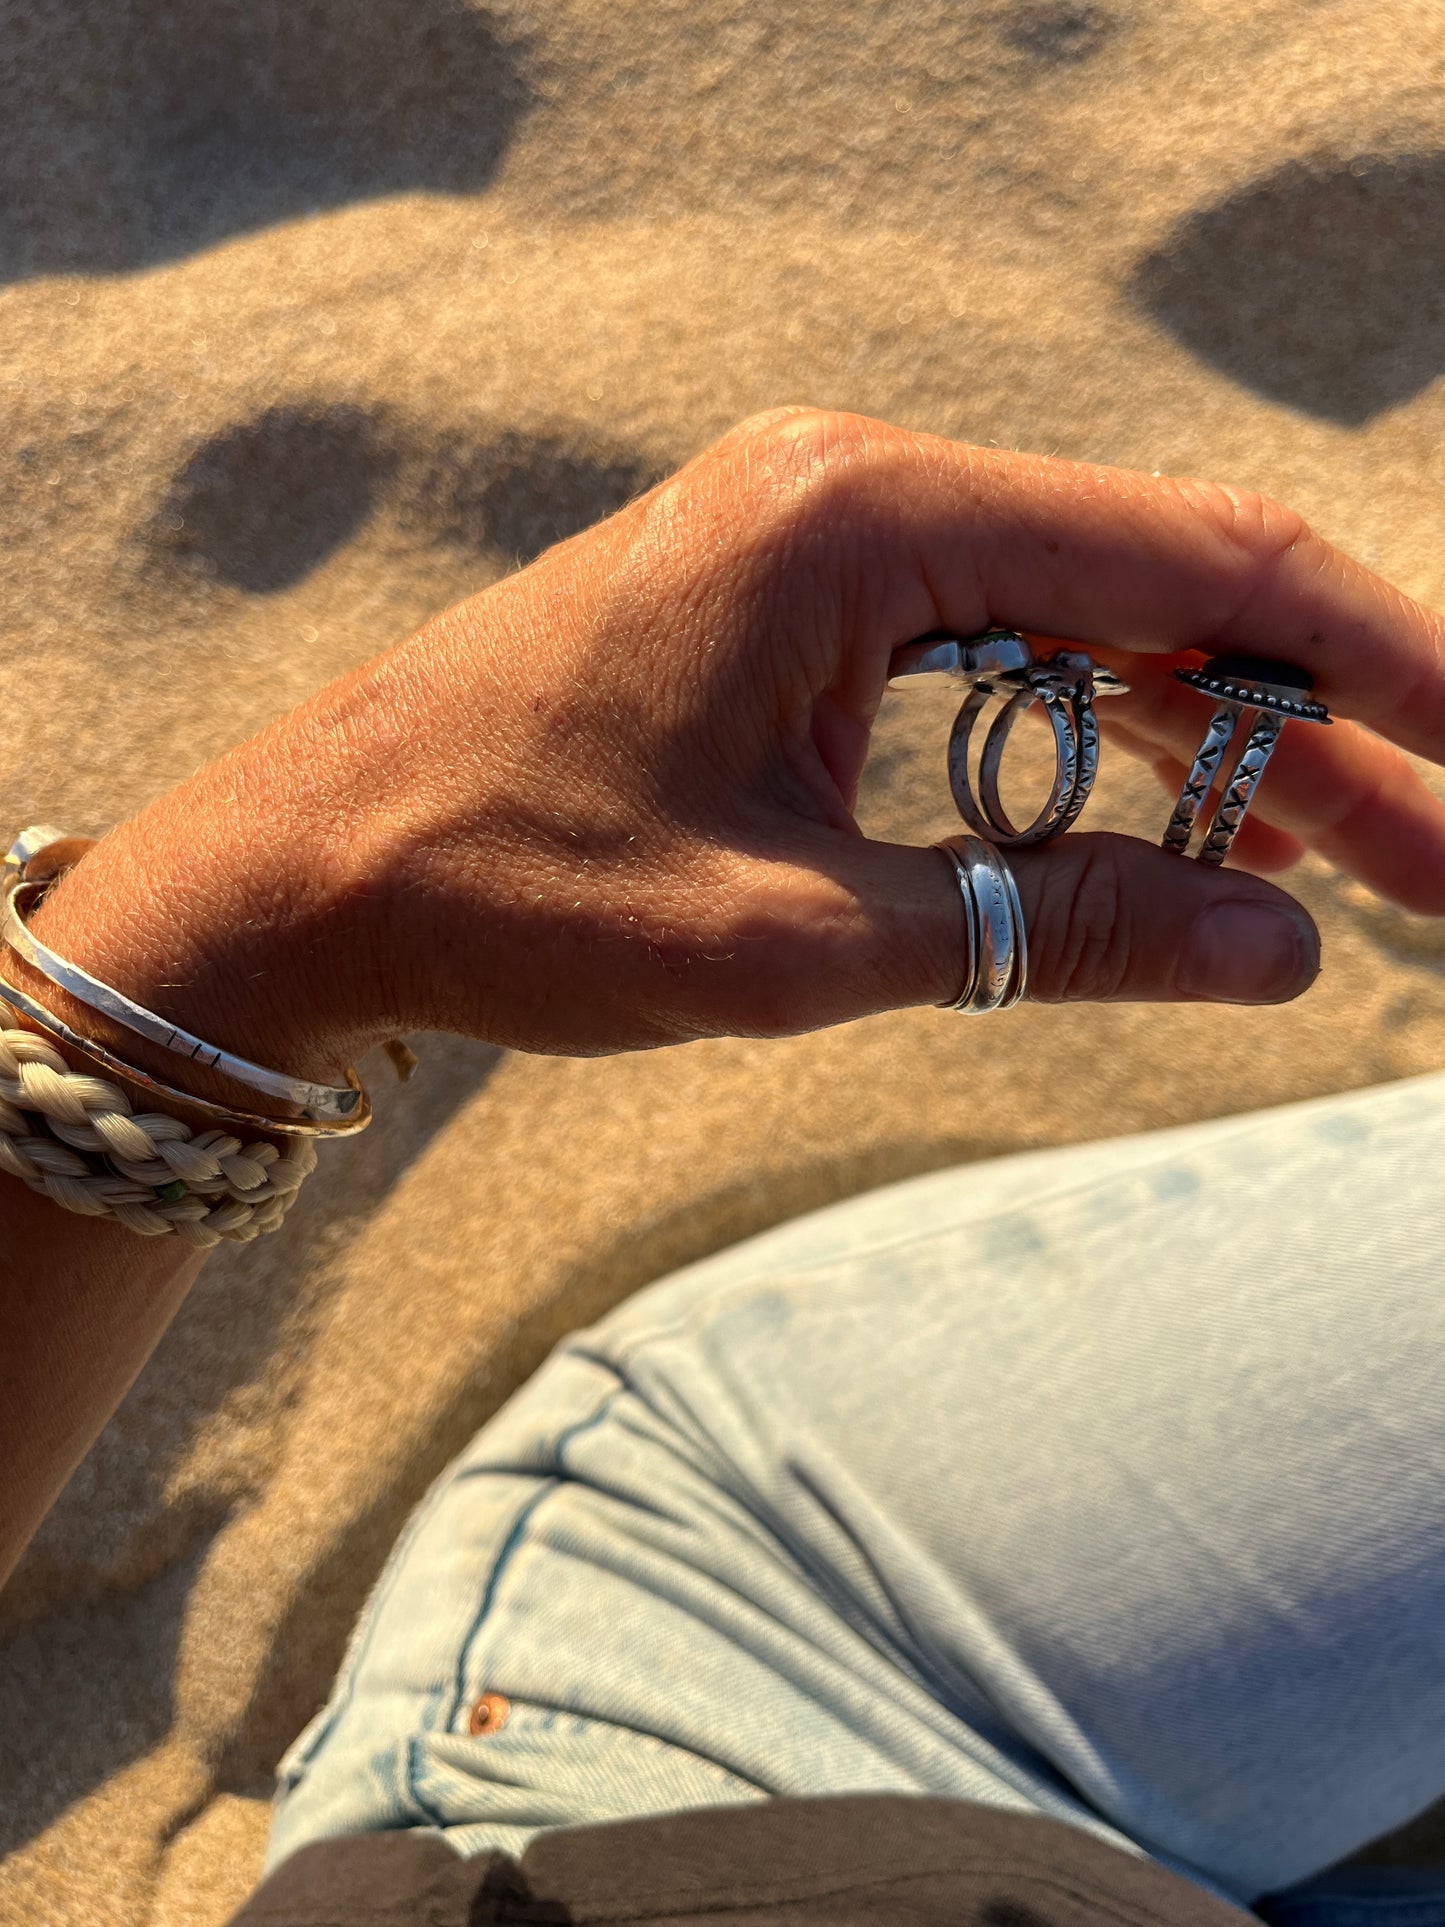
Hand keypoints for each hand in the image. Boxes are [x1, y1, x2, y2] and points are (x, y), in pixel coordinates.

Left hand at [23, 410, 1444, 1078]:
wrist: (307, 872)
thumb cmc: (512, 890)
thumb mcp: (801, 938)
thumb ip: (1056, 929)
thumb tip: (1285, 955)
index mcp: (862, 520)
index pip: (1200, 566)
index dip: (1378, 671)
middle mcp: (857, 488)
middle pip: (1166, 595)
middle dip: (1320, 738)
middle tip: (1439, 876)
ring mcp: (824, 539)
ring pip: (1092, 632)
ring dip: (1221, 753)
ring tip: (1352, 875)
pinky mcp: (794, 607)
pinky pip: (998, 660)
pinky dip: (1096, 751)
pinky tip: (1179, 838)